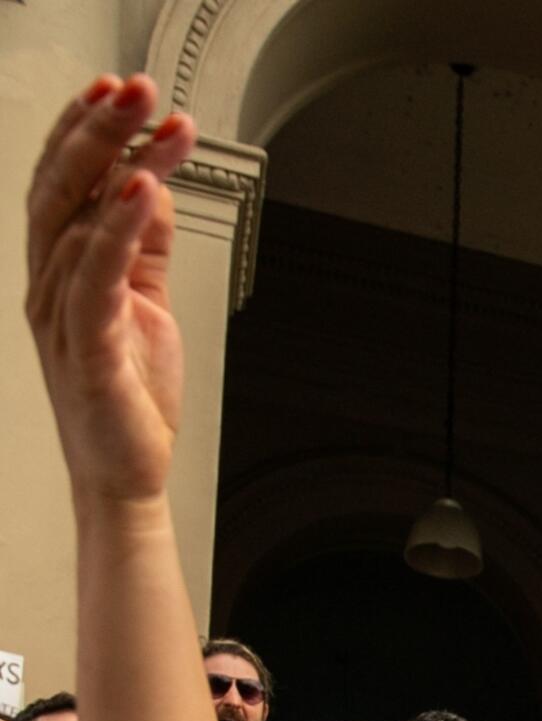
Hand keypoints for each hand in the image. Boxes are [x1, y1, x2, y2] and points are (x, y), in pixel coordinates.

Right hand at [26, 76, 199, 503]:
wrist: (127, 472)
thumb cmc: (130, 392)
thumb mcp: (147, 301)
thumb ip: (145, 244)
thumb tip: (151, 184)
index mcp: (61, 268)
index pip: (63, 182)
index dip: (83, 129)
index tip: (118, 89)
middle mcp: (50, 281)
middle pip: (62, 186)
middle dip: (98, 129)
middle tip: (136, 87)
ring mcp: (61, 312)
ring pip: (77, 220)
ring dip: (117, 164)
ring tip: (151, 122)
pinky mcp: (85, 346)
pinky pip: (97, 276)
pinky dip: (119, 227)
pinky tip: (141, 189)